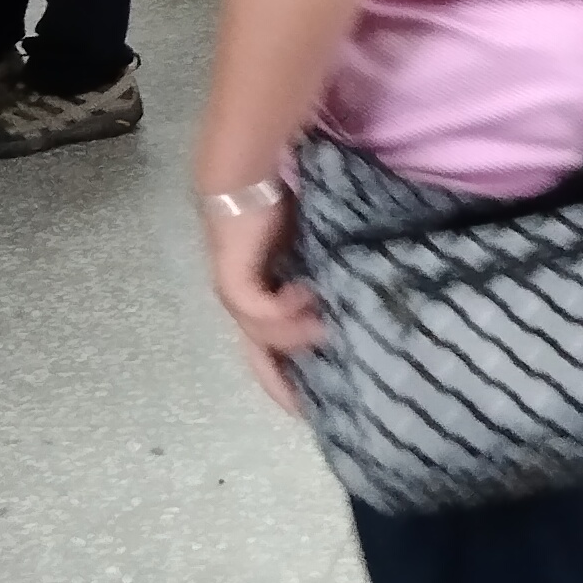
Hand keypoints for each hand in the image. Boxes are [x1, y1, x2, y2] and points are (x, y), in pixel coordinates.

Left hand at [203, 187, 321, 415]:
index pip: (272, 353)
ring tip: (330, 327)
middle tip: (317, 407)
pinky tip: (307, 293)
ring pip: (265, 339)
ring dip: (297, 338)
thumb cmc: (277, 206)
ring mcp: (236, 298)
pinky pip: (261, 313)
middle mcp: (244, 306)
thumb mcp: (309, 250)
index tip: (324, 405)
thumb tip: (348, 304)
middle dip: (286, 385)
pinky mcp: (234, 284)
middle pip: (261, 362)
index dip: (293, 380)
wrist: (243, 176)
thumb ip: (322, 278)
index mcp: (258, 300)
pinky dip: (285, 312)